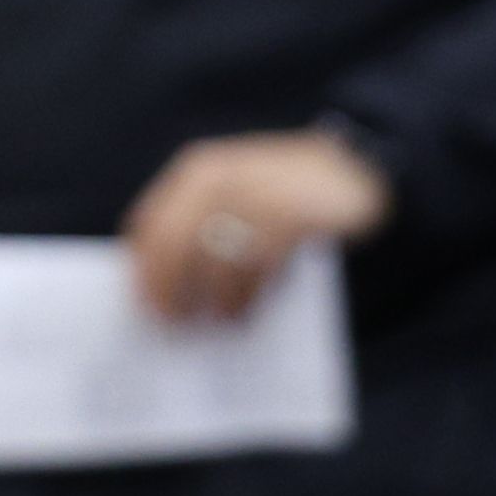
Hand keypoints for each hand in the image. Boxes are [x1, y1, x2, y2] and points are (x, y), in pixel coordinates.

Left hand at [120, 129, 390, 325]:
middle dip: (168, 289)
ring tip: (219, 323)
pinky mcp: (290, 215)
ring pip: (215, 259)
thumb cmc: (285, 193)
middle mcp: (219, 177)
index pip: (149, 222)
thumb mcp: (237, 194)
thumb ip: (203, 224)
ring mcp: (254, 193)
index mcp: (198, 171)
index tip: (141, 302)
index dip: (142, 267)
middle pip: (173, 242)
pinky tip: (248, 310)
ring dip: (214, 299)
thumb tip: (164, 283)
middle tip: (172, 324)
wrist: (354, 171)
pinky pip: (257, 265)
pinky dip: (249, 293)